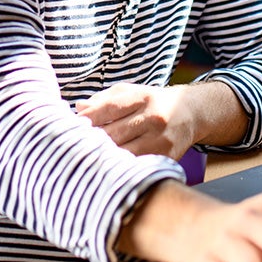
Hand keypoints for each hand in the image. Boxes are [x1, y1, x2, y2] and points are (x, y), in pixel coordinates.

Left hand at [76, 83, 193, 159]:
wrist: (191, 112)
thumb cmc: (152, 101)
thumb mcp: (131, 92)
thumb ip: (104, 99)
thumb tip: (79, 108)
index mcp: (142, 97)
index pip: (109, 108)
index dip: (88, 118)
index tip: (70, 125)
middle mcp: (153, 117)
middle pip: (114, 133)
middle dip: (91, 141)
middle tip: (70, 147)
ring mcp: (161, 139)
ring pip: (124, 153)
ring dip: (103, 157)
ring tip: (84, 160)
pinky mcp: (167, 157)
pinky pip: (138, 165)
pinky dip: (121, 168)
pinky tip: (107, 169)